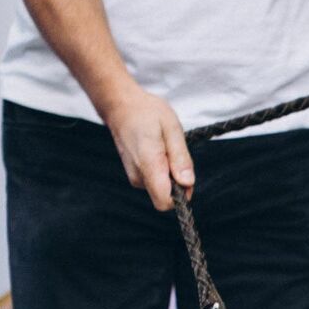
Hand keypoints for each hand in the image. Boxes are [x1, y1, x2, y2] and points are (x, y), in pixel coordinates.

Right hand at [98, 84, 193, 211]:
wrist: (121, 107)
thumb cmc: (147, 113)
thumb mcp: (171, 128)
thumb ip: (180, 157)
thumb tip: (187, 182)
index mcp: (149, 164)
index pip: (164, 201)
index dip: (180, 195)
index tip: (185, 176)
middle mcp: (139, 176)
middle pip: (164, 197)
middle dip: (177, 183)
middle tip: (175, 154)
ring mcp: (134, 177)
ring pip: (160, 189)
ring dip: (169, 174)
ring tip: (164, 148)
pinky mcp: (135, 176)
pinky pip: (154, 182)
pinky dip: (161, 171)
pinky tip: (158, 151)